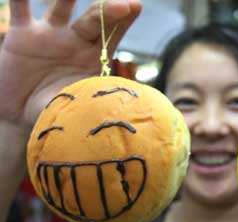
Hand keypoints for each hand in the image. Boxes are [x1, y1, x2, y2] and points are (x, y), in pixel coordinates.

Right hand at [0, 0, 141, 125]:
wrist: (22, 112)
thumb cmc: (59, 109)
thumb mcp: (79, 106)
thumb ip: (93, 101)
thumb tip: (119, 110)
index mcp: (94, 58)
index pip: (113, 35)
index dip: (124, 20)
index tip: (136, 6)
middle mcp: (75, 41)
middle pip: (93, 19)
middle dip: (107, 9)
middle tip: (122, 4)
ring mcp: (49, 34)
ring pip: (61, 7)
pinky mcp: (21, 35)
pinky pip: (19, 9)